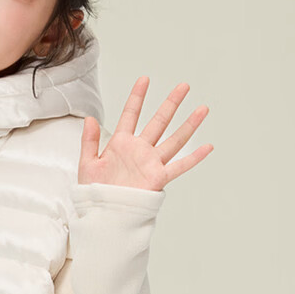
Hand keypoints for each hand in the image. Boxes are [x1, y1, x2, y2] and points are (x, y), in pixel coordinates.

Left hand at [78, 77, 212, 190]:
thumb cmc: (94, 192)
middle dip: (171, 103)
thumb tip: (89, 119)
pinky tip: (207, 146)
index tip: (145, 79)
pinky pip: (179, 166)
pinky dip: (194, 157)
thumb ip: (89, 140)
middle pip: (159, 122)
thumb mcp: (87, 163)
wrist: (102, 214)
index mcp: (121, 144)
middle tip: (183, 86)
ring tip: (201, 109)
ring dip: (188, 124)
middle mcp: (139, 151)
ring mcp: (151, 163)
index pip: (131, 114)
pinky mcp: (158, 178)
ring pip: (173, 139)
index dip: (137, 97)